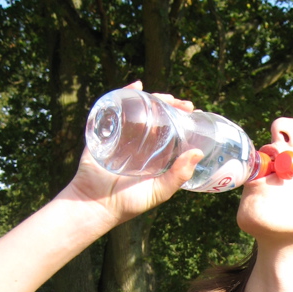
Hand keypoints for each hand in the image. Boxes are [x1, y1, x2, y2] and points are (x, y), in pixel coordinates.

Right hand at [64, 82, 203, 229]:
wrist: (95, 205)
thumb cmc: (128, 203)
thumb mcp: (159, 192)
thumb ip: (178, 176)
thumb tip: (197, 152)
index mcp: (154, 156)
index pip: (171, 131)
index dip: (182, 120)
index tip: (192, 112)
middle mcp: (139, 143)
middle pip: (157, 116)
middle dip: (171, 106)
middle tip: (184, 105)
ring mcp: (122, 135)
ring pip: (139, 109)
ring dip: (153, 98)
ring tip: (166, 97)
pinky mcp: (105, 130)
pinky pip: (115, 108)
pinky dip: (125, 93)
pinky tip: (137, 86)